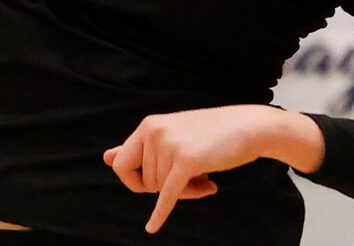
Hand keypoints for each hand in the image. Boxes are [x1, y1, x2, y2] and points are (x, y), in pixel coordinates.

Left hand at [106, 105, 319, 233]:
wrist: (248, 127)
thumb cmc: (209, 135)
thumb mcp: (171, 136)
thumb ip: (138, 148)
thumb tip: (106, 158)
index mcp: (147, 126)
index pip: (121, 165)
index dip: (135, 180)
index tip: (156, 182)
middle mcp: (153, 132)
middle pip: (143, 182)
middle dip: (163, 190)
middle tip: (192, 181)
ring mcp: (169, 146)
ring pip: (162, 191)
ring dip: (186, 192)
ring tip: (206, 176)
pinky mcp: (187, 161)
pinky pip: (168, 196)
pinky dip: (160, 214)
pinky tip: (151, 228)